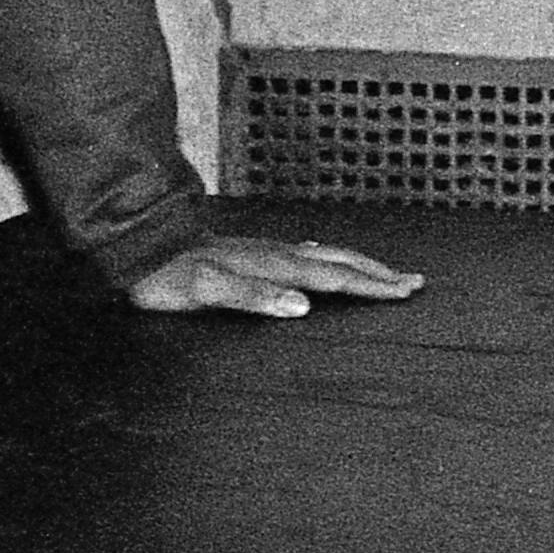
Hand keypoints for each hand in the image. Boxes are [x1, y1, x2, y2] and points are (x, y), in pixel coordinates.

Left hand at [126, 235, 423, 318]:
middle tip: (413, 281)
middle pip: (340, 262)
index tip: (404, 290)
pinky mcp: (253, 252)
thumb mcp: (205, 292)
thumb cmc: (168, 275)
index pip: (333, 278)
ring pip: (326, 256)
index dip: (371, 286)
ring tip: (384, 270)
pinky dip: (330, 259)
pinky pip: (306, 254)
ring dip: (359, 264)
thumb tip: (301, 306)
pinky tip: (323, 257)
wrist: (140, 246)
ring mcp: (265, 251)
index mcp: (272, 266)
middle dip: (379, 272)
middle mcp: (276, 255)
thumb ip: (252, 298)